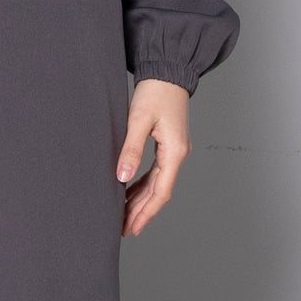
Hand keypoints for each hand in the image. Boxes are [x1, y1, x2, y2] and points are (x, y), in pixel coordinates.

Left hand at [117, 78, 191, 234]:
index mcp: (174, 152)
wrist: (168, 72)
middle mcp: (178, 155)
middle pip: (160, 192)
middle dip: (142, 212)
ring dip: (142, 201)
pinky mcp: (168, 144)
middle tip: (124, 228)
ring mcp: (175, 150)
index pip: (161, 192)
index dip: (146, 212)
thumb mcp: (139, 120)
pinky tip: (130, 192)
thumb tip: (122, 177)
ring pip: (158, 184)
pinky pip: (156, 172)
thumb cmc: (155, 92)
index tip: (133, 227)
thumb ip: (131, 149)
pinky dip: (144, 185)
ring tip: (125, 216)